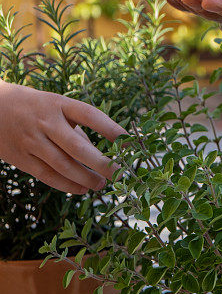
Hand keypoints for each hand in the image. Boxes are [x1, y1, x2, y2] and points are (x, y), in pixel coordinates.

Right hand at [0, 81, 125, 193]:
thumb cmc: (35, 107)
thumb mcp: (56, 105)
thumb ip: (76, 127)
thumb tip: (100, 154)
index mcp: (58, 103)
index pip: (90, 115)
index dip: (111, 129)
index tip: (129, 141)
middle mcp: (45, 122)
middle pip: (77, 146)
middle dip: (101, 163)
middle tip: (119, 173)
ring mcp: (31, 140)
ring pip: (63, 165)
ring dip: (86, 178)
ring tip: (102, 184)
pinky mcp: (20, 157)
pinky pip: (47, 175)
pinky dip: (67, 185)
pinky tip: (82, 189)